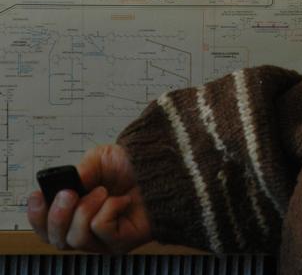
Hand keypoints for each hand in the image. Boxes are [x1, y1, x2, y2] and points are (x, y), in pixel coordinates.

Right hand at [27, 144, 152, 253]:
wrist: (162, 167)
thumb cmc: (132, 165)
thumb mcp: (99, 159)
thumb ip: (79, 173)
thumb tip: (65, 188)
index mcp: (75, 210)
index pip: (46, 226)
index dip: (37, 215)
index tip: (37, 196)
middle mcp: (85, 229)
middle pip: (54, 240)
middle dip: (57, 216)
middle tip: (69, 194)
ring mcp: (102, 240)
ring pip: (75, 238)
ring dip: (85, 210)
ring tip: (103, 191)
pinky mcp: (118, 244)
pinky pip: (100, 231)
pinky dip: (108, 210)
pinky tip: (122, 200)